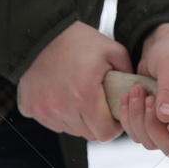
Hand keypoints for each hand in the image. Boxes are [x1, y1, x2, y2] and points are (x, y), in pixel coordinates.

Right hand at [17, 21, 130, 141]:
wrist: (40, 33)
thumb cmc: (76, 40)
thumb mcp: (112, 50)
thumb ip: (128, 74)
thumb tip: (136, 93)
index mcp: (84, 96)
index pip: (105, 133)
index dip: (113, 127)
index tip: (113, 114)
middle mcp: (63, 108)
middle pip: (88, 134)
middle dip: (97, 123)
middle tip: (98, 105)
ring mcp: (45, 110)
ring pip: (71, 130)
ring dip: (79, 120)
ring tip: (79, 97)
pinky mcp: (32, 109)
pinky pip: (53, 123)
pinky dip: (61, 115)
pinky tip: (63, 96)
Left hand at [118, 23, 168, 157]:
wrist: (160, 47)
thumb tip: (166, 117)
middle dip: (155, 128)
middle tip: (148, 98)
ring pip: (152, 143)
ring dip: (138, 120)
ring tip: (137, 91)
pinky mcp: (152, 124)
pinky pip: (137, 134)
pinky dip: (128, 119)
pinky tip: (127, 97)